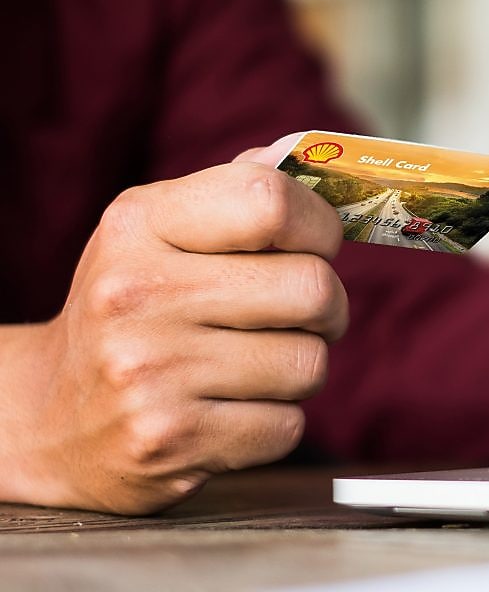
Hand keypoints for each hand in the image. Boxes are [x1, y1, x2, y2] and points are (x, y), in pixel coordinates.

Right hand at [0, 151, 346, 513]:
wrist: (51, 419)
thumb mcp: (159, 233)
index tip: (319, 243)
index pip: (270, 201)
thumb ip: (234, 193)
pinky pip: (287, 426)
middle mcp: (137, 294)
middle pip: (313, 289)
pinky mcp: (168, 441)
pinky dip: (275, 422)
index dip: (321, 224)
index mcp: (139, 225)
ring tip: (254, 365)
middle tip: (302, 315)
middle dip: (328, 307)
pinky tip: (230, 410)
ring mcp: (149, 373)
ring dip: (300, 369)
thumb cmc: (134, 310)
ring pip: (309, 363)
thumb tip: (302, 156)